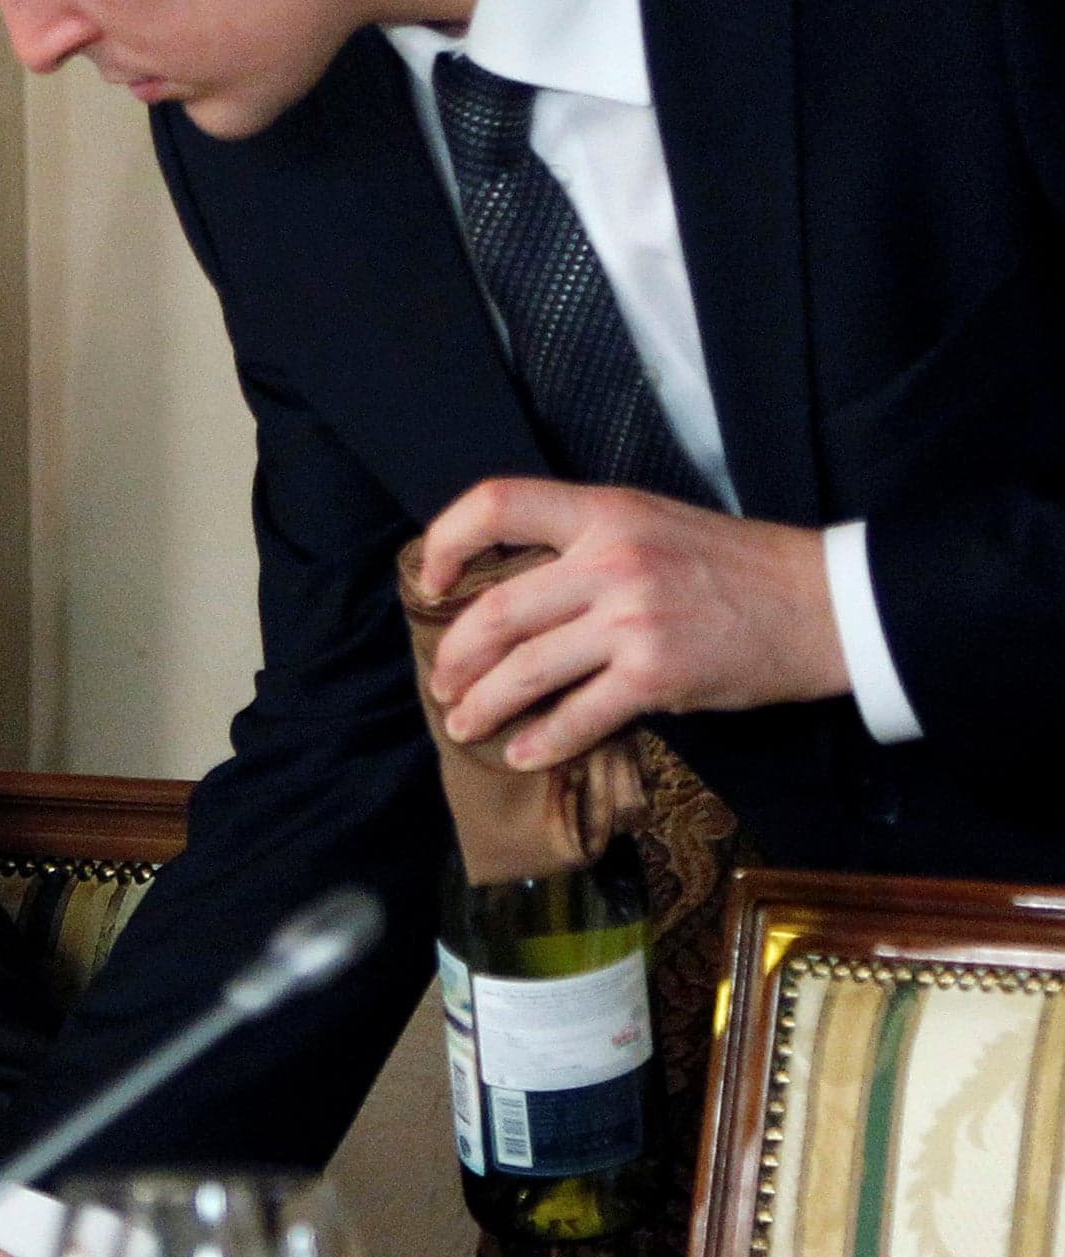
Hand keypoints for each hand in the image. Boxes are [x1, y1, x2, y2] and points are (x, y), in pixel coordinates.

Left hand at [419, 479, 843, 767]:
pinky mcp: (657, 675)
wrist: (826, 604)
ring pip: (527, 668)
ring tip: (464, 725)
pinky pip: (580, 715)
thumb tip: (516, 590)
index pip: (498, 503)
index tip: (430, 580)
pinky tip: (523, 753)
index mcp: (603, 512)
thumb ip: (585, 544)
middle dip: (456, 654)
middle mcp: (609, 560)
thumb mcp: (651, 524)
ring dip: (485, 703)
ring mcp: (632, 620)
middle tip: (442, 683)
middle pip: (498, 609)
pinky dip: (544, 741)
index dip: (447, 540)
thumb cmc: (736, 566)